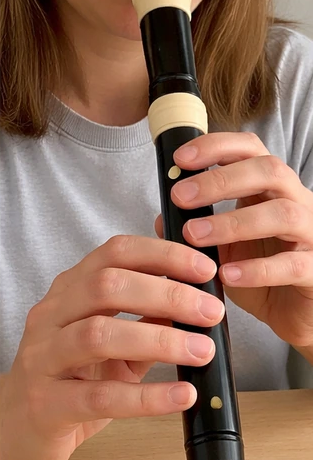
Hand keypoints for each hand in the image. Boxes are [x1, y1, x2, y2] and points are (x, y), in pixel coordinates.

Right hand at [0, 235, 223, 459]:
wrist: (17, 430)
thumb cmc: (68, 382)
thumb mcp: (110, 345)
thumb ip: (145, 320)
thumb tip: (196, 300)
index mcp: (67, 294)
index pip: (113, 253)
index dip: (162, 255)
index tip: (205, 269)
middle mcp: (50, 318)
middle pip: (106, 286)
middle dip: (166, 293)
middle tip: (211, 311)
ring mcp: (43, 359)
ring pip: (98, 335)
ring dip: (159, 339)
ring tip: (203, 352)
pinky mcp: (46, 403)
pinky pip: (100, 397)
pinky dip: (147, 396)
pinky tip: (181, 396)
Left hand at [160, 132, 312, 350]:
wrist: (294, 313)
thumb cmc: (258, 273)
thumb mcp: (221, 248)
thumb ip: (194, 229)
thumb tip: (161, 219)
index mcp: (271, 190)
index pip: (252, 150)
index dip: (218, 146)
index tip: (181, 158)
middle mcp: (297, 204)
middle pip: (270, 171)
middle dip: (221, 180)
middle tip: (181, 196)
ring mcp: (312, 235)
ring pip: (284, 214)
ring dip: (233, 223)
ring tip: (194, 236)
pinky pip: (293, 265)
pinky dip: (257, 269)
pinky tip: (227, 274)